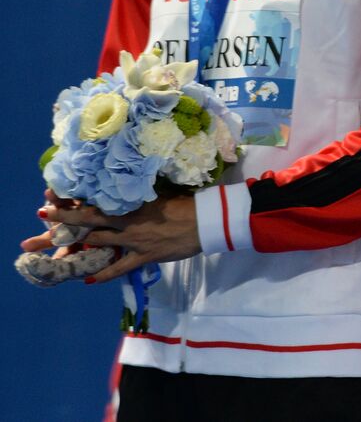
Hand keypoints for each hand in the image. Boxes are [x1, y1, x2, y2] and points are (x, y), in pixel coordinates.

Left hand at [22, 191, 200, 283]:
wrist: (208, 220)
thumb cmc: (188, 202)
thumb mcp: (162, 194)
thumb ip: (142, 195)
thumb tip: (129, 190)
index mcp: (133, 203)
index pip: (97, 202)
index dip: (73, 201)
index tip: (50, 201)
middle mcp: (128, 221)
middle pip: (90, 221)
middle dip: (64, 223)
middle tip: (41, 224)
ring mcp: (134, 240)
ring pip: (99, 242)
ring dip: (79, 246)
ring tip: (56, 253)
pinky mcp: (145, 255)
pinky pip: (120, 266)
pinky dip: (104, 274)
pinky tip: (89, 280)